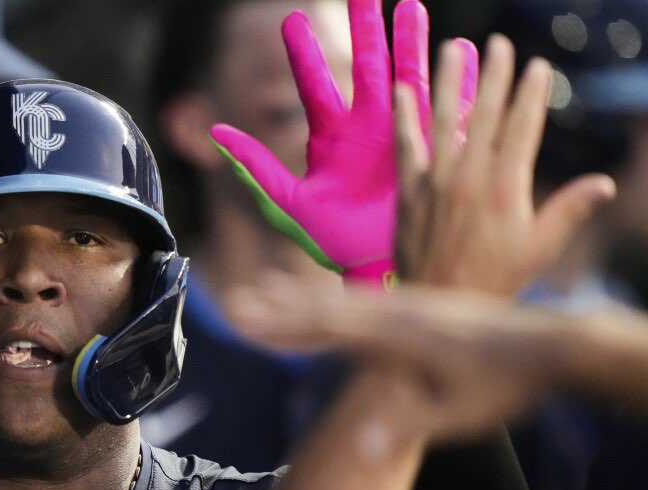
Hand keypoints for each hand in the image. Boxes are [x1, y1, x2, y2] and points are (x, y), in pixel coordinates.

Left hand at [210, 0, 477, 289]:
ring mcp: (403, 133)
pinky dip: (459, 80)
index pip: (314, 83)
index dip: (303, 52)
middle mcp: (367, 127)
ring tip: (412, 7)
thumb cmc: (332, 242)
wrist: (377, 269)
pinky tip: (465, 52)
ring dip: (413, 42)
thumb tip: (217, 132)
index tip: (291, 19)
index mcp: (330, 136)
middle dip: (366, 27)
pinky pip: (449, 108)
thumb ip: (256, 168)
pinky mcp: (434, 148)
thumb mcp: (287, 204)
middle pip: (367, 64)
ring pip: (409, 75)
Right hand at [238, 278, 556, 441]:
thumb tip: (361, 448)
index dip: (282, 328)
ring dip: (300, 296)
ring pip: (344, 298)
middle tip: (235, 302)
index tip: (245, 323)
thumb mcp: (459, 414)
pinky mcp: (422, 306)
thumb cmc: (505, 384)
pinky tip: (325, 299)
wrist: (552, 343)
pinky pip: (367, 298)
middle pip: (325, 307)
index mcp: (399, 337)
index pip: (327, 330)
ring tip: (265, 287)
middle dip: (277, 307)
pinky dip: (335, 297)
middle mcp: (399, 313)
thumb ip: (408, 425)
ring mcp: (411, 305)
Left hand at [394, 35, 616, 295]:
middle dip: (493, 75)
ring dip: (448, 81)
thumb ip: (569, 210)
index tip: (536, 67)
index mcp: (506, 188)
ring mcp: (436, 182)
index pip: (522, 129)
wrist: (439, 304)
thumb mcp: (540, 248)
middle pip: (484, 114)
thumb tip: (603, 184)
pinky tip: (404, 90)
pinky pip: (406, 147)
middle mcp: (470, 178)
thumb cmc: (495, 280)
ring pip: (444, 121)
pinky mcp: (409, 192)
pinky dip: (405, 118)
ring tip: (452, 48)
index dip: (530, 95)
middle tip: (499, 43)